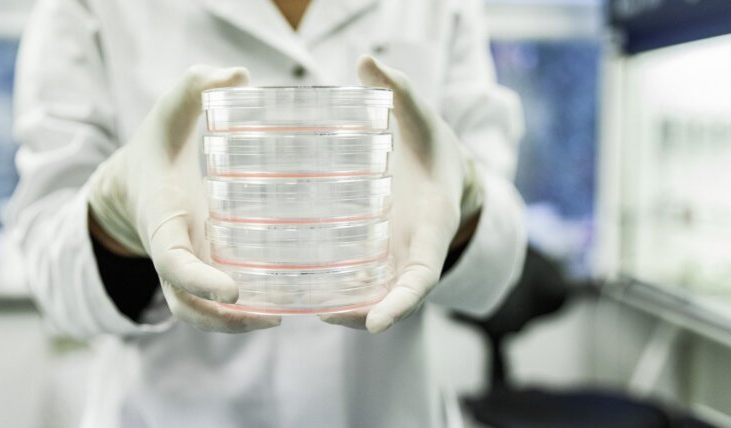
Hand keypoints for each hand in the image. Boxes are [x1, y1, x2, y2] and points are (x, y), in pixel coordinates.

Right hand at [87, 65, 280, 332]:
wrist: (135, 185)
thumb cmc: (155, 150)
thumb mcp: (167, 115)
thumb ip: (192, 89)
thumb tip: (237, 74)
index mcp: (162, 224)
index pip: (175, 264)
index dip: (200, 282)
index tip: (234, 291)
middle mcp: (173, 254)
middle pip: (189, 306)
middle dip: (225, 321)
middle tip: (272, 318)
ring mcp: (188, 267)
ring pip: (203, 313)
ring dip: (239, 324)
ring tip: (285, 315)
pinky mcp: (204, 268)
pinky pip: (220, 300)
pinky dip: (245, 309)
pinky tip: (285, 301)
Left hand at [321, 55, 483, 332]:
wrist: (439, 168)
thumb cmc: (433, 147)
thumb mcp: (423, 118)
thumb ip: (402, 92)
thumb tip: (367, 60)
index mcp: (432, 225)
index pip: (422, 273)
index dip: (403, 300)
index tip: (379, 323)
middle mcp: (415, 250)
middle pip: (395, 298)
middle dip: (365, 316)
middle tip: (325, 316)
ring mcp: (396, 257)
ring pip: (374, 297)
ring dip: (346, 312)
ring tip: (304, 307)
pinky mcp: (378, 254)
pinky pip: (361, 281)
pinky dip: (337, 292)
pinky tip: (302, 285)